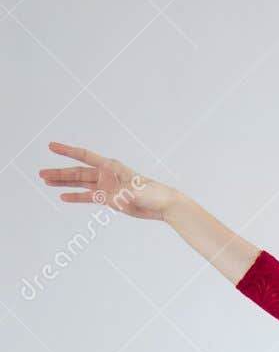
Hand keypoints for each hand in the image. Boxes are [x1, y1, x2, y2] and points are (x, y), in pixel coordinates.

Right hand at [38, 143, 175, 219]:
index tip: (51, 146)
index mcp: (111, 166)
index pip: (85, 156)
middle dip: (59, 173)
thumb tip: (113, 197)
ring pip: (80, 183)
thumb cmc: (152, 192)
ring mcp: (106, 187)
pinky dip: (76, 197)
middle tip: (41, 174)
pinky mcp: (109, 199)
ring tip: (46, 182)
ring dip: (64, 183)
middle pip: (77, 172)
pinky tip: (63, 197)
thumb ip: (123, 191)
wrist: (162, 205)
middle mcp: (105, 174)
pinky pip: (88, 198)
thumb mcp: (137, 190)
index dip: (67, 151)